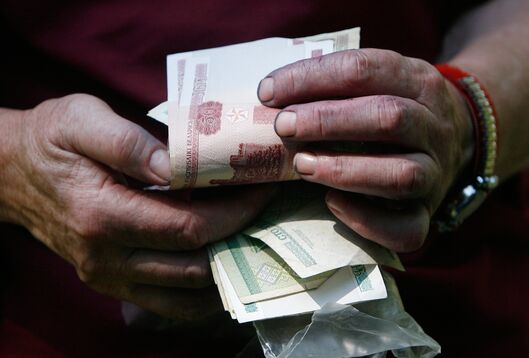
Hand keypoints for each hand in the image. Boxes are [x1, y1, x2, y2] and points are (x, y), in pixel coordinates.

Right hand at [0, 94, 272, 319]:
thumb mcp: (82, 120)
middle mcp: (105, 257)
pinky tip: (222, 262)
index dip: (234, 213)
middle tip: (266, 210)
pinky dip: (202, 290)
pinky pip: (168, 303)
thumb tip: (179, 163)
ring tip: (252, 234)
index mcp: (101, 214)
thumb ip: (129, 142)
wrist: (11, 173)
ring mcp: (108, 276)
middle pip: (194, 265)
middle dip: (240, 237)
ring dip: (227, 267)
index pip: (187, 228)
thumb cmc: (50, 139)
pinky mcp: (111, 283)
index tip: (261, 191)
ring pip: (185, 293)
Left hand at [258, 49, 473, 251]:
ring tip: (301, 165)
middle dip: (327, 121)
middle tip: (282, 126)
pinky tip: (332, 204)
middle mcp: (434, 126)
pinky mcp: (428, 214)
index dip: (312, 78)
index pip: (366, 69)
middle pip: (388, 118)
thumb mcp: (381, 82)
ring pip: (401, 174)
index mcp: (419, 81)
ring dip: (345, 169)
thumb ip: (338, 84)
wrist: (457, 142)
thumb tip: (272, 94)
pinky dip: (367, 220)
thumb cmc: (396, 110)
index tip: (268, 91)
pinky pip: (407, 228)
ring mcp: (436, 173)